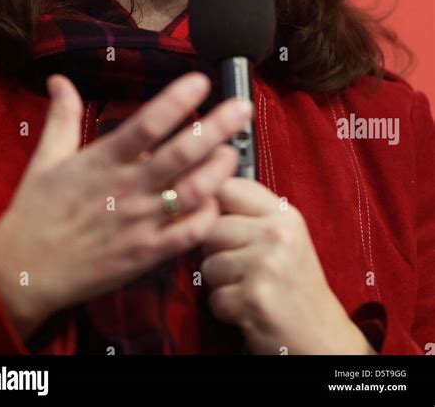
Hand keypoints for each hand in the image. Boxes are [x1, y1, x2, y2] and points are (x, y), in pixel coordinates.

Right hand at [0, 72, 249, 339]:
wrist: (23, 271)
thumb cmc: (35, 211)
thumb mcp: (45, 158)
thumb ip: (61, 116)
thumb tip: (58, 78)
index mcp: (102, 161)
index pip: (146, 125)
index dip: (176, 101)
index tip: (201, 81)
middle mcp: (126, 189)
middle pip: (180, 155)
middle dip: (216, 128)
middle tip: (243, 107)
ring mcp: (139, 223)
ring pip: (192, 193)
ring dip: (218, 171)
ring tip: (233, 151)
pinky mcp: (146, 255)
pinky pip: (187, 235)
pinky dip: (208, 216)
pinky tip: (216, 200)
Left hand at [200, 178, 376, 354]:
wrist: (321, 336)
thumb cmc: (295, 285)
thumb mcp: (285, 237)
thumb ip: (250, 214)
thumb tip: (203, 195)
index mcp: (284, 215)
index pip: (228, 188)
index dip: (211, 205)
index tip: (215, 221)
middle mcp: (277, 235)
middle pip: (210, 227)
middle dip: (215, 251)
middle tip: (241, 267)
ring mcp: (266, 266)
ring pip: (208, 264)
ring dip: (220, 284)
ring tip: (248, 288)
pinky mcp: (254, 299)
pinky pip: (214, 298)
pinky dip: (225, 309)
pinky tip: (248, 309)